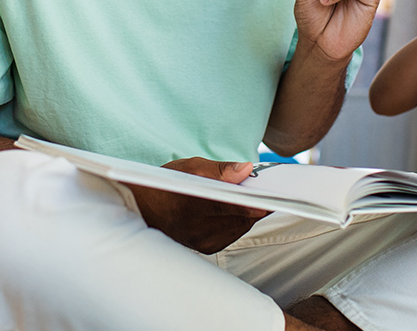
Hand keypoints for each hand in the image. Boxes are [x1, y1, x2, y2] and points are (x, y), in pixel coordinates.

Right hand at [127, 158, 268, 253]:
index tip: (271, 196)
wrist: (144, 211)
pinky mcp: (208, 248)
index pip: (228, 205)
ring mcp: (203, 241)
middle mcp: (196, 228)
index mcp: (189, 204)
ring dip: (250, 212)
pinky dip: (241, 221)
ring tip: (255, 195)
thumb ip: (220, 170)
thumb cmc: (166, 186)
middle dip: (256, 202)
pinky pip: (235, 233)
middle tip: (269, 189)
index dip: (252, 202)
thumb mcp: (189, 167)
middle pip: (240, 217)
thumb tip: (247, 170)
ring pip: (241, 226)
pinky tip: (240, 209)